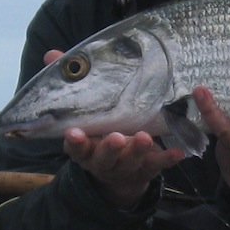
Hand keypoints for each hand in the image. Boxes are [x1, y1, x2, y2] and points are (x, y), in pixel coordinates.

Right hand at [43, 50, 182, 208]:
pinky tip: (177, 152)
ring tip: (145, 137)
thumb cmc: (99, 131)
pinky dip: (166, 158)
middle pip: (103, 156)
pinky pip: (157, 164)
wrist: (119, 174)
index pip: (76, 145)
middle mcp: (103, 158)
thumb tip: (52, 55)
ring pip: (130, 160)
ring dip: (137, 150)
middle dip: (109, 148)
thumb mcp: (85, 112)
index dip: (75, 141)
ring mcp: (126, 165)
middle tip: (116, 137)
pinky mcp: (146, 167)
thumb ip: (71, 85)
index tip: (74, 133)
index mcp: (85, 145)